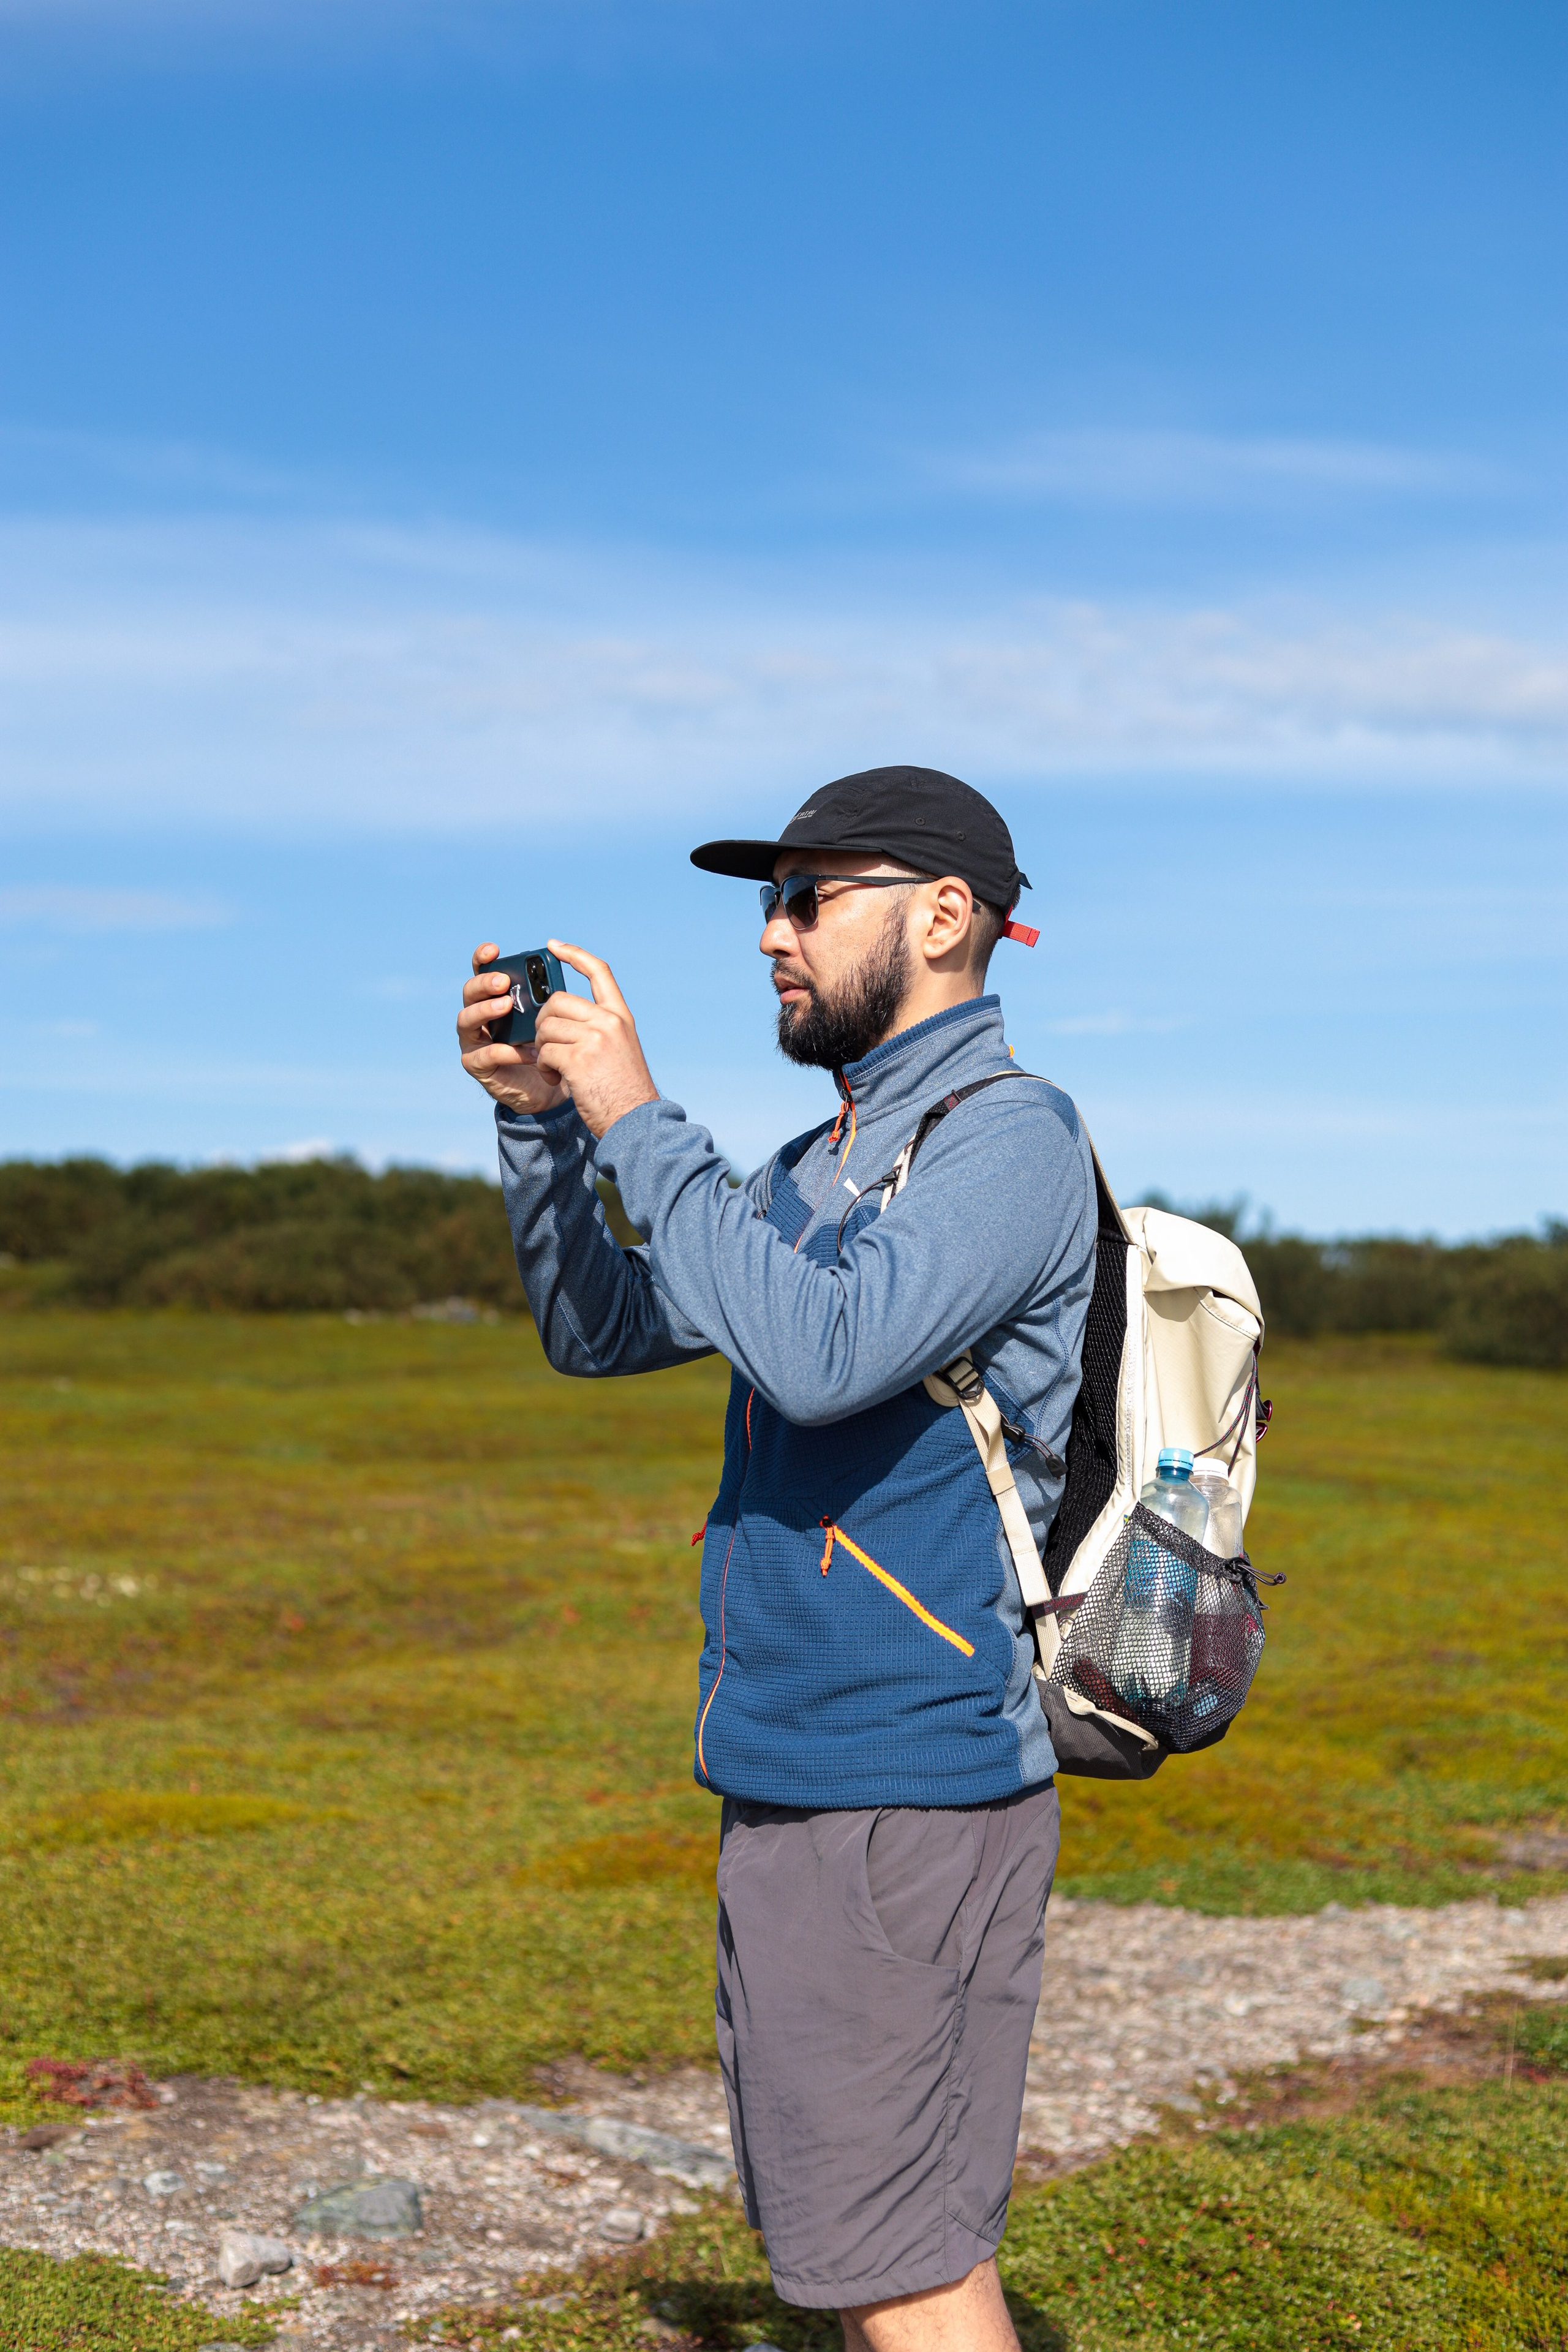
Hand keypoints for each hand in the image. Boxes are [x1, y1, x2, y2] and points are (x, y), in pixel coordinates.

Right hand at [457, 944, 570, 1117]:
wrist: (549, 1086)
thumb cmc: (549, 1044)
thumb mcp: (550, 1016)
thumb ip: (548, 996)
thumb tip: (562, 969)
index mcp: (494, 998)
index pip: (481, 972)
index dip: (482, 958)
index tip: (494, 950)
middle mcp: (478, 1016)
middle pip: (469, 993)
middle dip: (484, 984)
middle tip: (503, 982)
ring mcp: (474, 1041)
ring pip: (466, 1020)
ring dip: (485, 1011)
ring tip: (505, 1006)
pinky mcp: (477, 1066)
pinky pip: (485, 1055)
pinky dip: (505, 1051)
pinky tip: (525, 1051)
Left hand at [530, 942, 659, 1138]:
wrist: (635, 1122)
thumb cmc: (623, 1091)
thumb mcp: (620, 1049)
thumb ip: (598, 1028)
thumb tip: (557, 1014)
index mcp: (621, 1016)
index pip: (599, 971)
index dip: (574, 954)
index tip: (554, 946)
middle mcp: (609, 1022)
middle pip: (558, 1001)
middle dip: (543, 1023)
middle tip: (549, 1047)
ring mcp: (595, 1040)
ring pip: (546, 1027)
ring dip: (542, 1050)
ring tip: (556, 1069)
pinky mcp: (578, 1060)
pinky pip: (544, 1051)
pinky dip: (544, 1067)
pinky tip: (557, 1079)